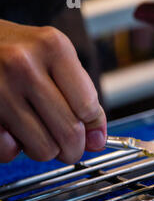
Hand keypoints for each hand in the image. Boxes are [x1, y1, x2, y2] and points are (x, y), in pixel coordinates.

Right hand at [0, 20, 106, 163]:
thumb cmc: (16, 51)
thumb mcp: (55, 59)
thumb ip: (82, 96)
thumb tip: (98, 140)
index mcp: (53, 48)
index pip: (88, 107)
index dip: (92, 127)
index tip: (89, 133)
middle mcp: (24, 64)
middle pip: (69, 132)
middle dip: (73, 148)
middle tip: (69, 145)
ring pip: (44, 149)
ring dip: (45, 149)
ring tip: (37, 130)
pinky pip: (9, 151)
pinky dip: (14, 149)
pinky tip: (11, 129)